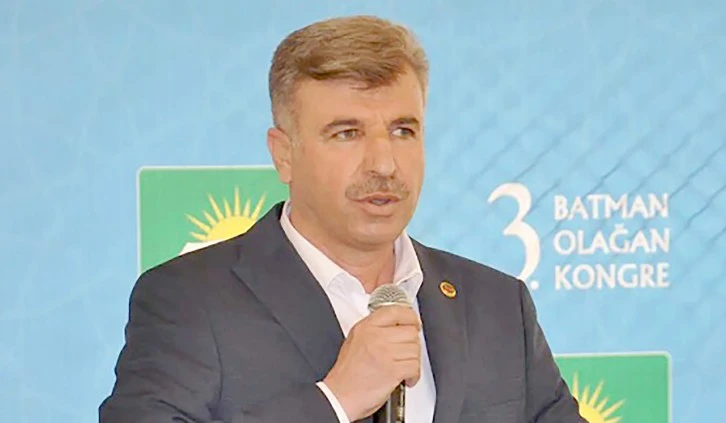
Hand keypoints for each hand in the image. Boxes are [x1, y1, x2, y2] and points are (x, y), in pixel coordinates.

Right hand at [322, 305, 421, 420]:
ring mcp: (385, 353)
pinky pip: (415, 366)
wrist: (340, 396)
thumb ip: (374, 329)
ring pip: (415, 349)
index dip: (409, 317)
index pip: (395, 311)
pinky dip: (414, 374)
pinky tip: (406, 377)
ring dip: (413, 361)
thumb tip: (395, 326)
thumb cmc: (347, 374)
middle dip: (412, 344)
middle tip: (407, 352)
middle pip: (410, 331)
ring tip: (404, 367)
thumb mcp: (354, 340)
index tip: (413, 323)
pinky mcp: (392, 370)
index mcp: (366, 327)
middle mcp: (375, 337)